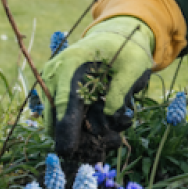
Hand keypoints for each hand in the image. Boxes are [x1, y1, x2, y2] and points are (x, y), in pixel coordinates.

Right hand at [43, 16, 154, 158]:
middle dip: (82, 137)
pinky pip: (66, 117)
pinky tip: (108, 131)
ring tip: (116, 139)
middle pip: (58, 117)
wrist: (116, 36)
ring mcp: (53, 85)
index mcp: (72, 63)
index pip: (66, 102)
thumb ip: (121, 90)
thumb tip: (109, 117)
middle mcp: (56, 75)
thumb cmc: (127, 49)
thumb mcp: (134, 66)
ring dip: (87, 134)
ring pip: (62, 121)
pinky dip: (84, 127)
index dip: (66, 129)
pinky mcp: (58, 94)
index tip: (67, 151)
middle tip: (112, 144)